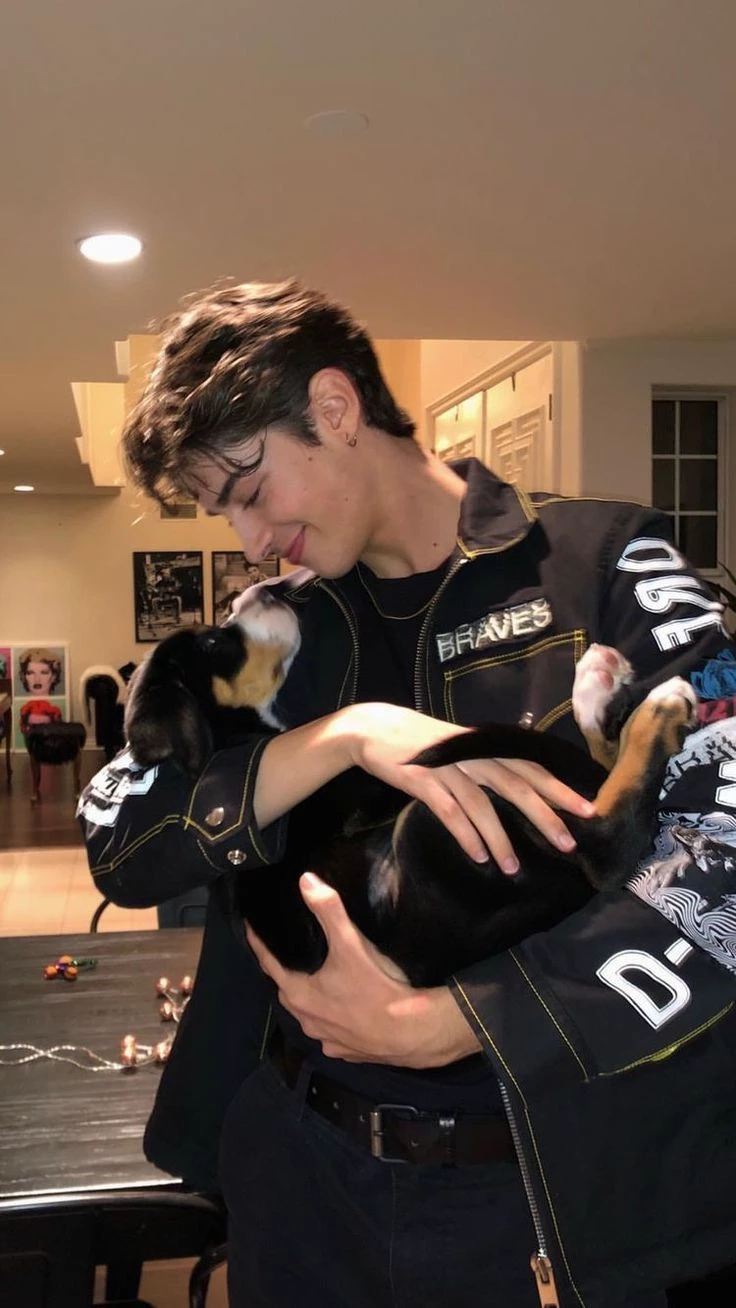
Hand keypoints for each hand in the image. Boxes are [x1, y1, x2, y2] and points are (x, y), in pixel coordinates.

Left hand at [246, 873, 480, 1065]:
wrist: (411, 1032)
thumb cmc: (376, 988)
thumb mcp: (351, 944)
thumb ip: (328, 910)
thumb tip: (305, 880)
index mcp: (299, 994)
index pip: (269, 964)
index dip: (259, 944)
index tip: (250, 928)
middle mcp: (306, 1020)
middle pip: (287, 990)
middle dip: (284, 971)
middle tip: (286, 952)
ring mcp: (325, 1039)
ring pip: (308, 1014)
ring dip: (308, 998)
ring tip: (315, 978)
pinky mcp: (345, 1052)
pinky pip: (329, 1033)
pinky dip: (330, 1019)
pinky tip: (342, 1010)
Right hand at [343, 702, 594, 871]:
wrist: (372, 729)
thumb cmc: (421, 744)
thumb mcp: (459, 748)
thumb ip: (487, 763)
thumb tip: (521, 787)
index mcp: (485, 746)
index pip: (530, 767)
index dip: (559, 788)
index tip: (588, 808)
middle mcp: (472, 754)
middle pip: (517, 785)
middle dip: (545, 815)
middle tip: (568, 844)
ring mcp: (447, 767)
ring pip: (483, 805)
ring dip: (500, 839)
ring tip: (514, 868)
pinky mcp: (422, 780)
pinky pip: (450, 812)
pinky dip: (466, 835)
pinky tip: (478, 857)